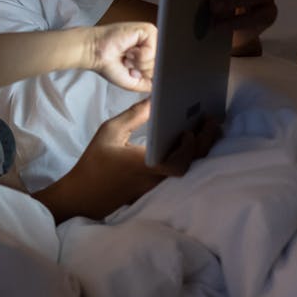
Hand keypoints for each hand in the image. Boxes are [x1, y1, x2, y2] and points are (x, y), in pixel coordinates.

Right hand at [32, 99, 220, 222]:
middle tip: (213, 123)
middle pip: (190, 165)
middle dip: (205, 144)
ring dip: (198, 151)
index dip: (190, 147)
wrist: (83, 195)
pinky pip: (176, 173)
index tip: (191, 129)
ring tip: (205, 130)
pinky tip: (188, 144)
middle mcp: (156, 178)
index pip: (179, 162)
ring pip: (186, 169)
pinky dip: (186, 158)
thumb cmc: (95, 162)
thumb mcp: (109, 132)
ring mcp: (156, 186)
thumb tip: (155, 100)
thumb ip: (134, 116)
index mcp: (145, 165)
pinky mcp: (154, 189)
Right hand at [89, 22, 155, 91]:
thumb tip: (164, 83)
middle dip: (142, 70)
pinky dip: (138, 55)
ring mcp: (152, 37)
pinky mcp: (148, 30)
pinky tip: (129, 50)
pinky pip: (152, 50)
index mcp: (152, 55)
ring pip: (157, 59)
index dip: (148, 75)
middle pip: (161, 65)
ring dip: (139, 63)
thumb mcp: (136, 82)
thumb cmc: (110, 64)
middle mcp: (153, 45)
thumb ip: (152, 83)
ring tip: (128, 56)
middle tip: (129, 63)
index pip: (162, 69)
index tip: (134, 72)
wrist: (96, 54)